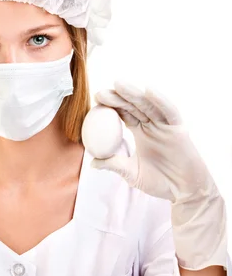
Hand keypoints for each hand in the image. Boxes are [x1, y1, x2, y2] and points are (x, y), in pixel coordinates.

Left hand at [91, 82, 211, 202]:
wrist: (183, 190)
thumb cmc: (160, 182)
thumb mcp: (131, 173)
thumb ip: (114, 165)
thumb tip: (92, 163)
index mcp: (140, 132)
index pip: (124, 114)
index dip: (111, 106)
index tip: (95, 101)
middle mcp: (152, 125)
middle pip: (133, 106)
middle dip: (118, 97)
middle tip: (100, 92)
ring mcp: (165, 125)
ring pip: (148, 105)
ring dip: (134, 94)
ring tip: (118, 85)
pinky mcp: (178, 129)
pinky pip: (169, 112)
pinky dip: (160, 101)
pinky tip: (148, 91)